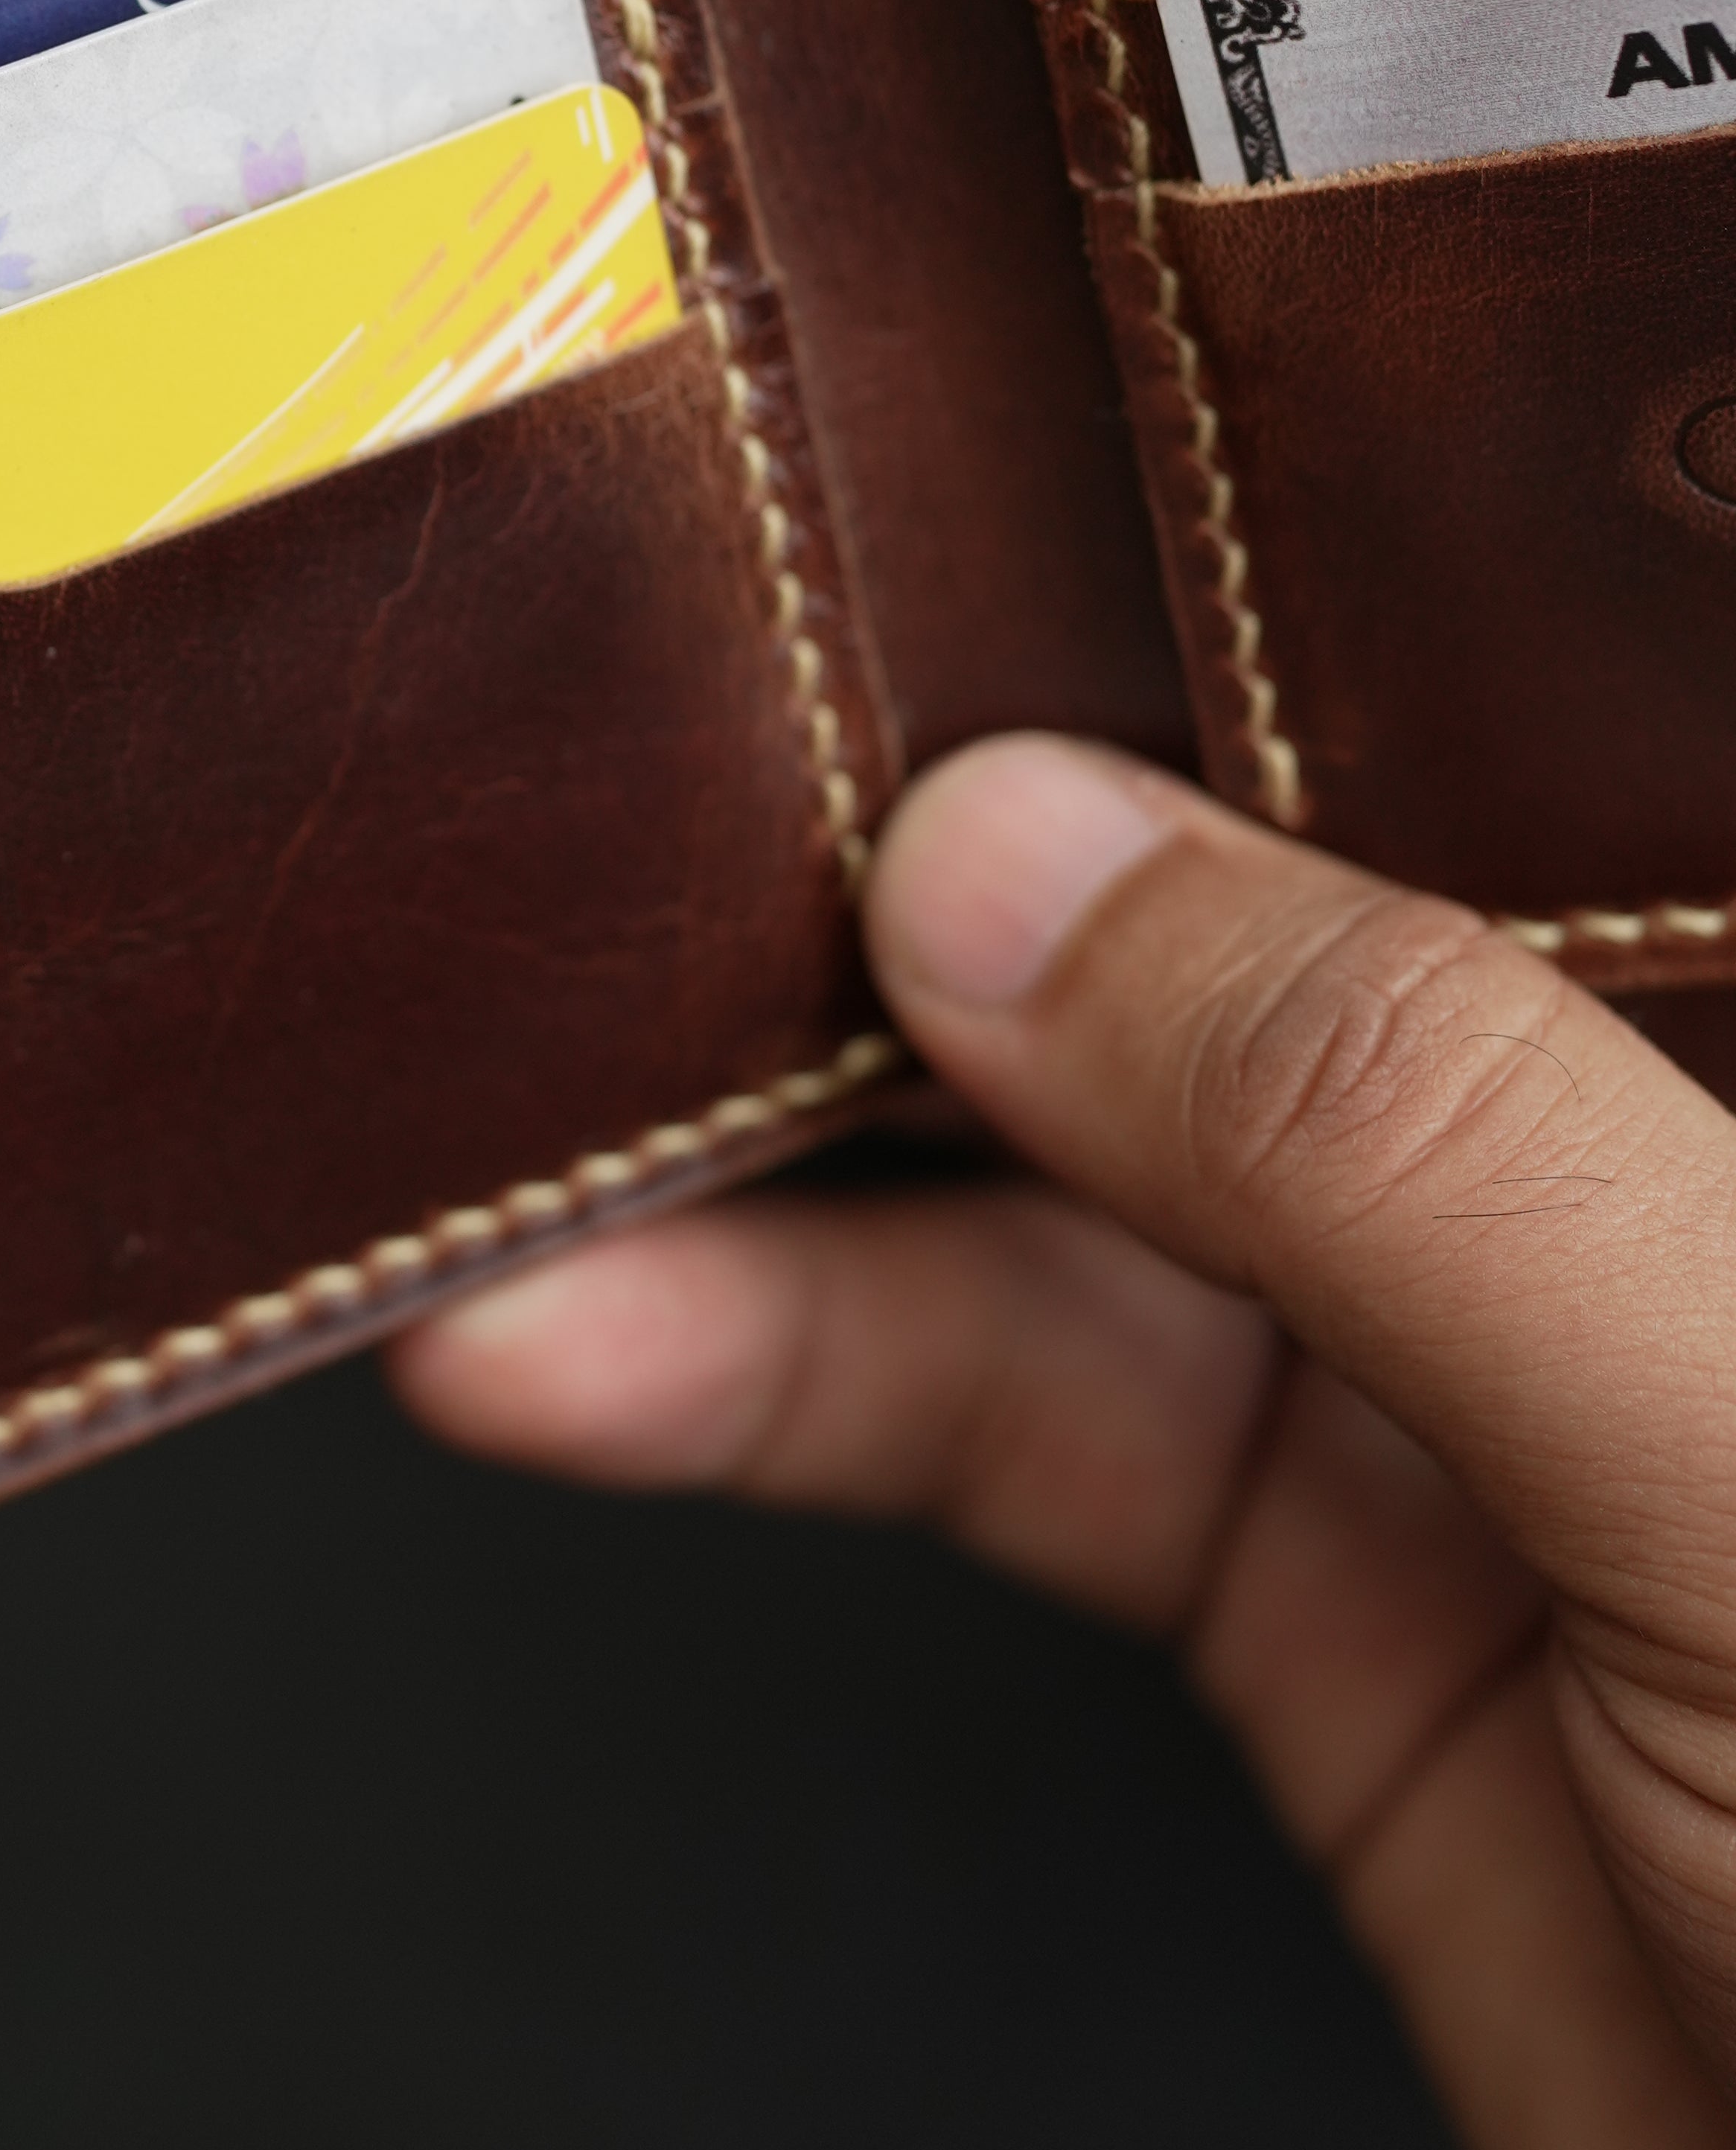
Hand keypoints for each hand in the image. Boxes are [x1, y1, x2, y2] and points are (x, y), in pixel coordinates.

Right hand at [397, 736, 1735, 2149]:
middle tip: (626, 874)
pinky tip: (593, 1358)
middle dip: (920, 911)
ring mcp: (1499, 1385)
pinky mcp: (1346, 1601)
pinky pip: (1019, 1424)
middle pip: (1236, 934)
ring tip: (527, 1205)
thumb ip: (1422, 1144)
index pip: (1511, 721)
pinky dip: (783, 1387)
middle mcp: (1662, 1171)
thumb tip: (1016, 859)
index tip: (910, 548)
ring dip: (767, 1211)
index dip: (1219, 600)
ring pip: (1067, 1193)